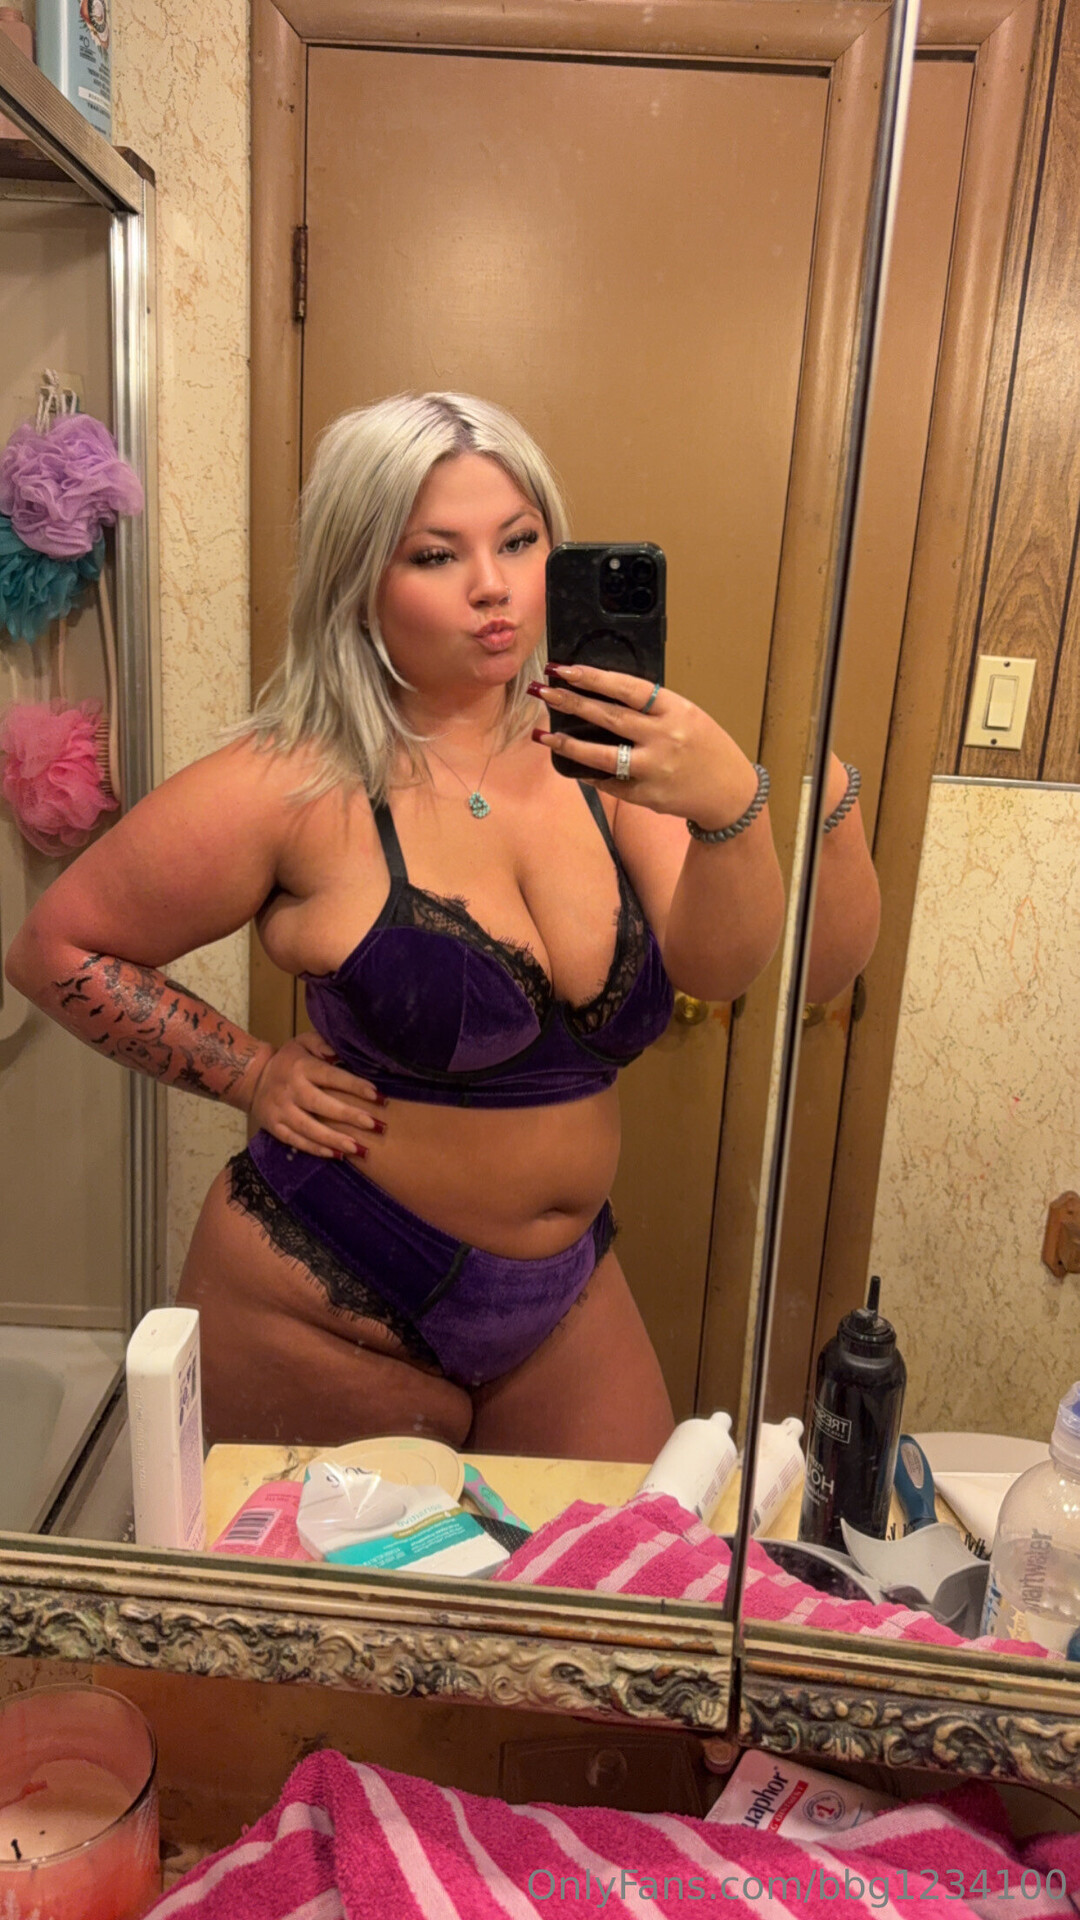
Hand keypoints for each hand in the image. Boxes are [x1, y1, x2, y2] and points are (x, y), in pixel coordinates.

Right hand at [246, 1032, 386, 1159]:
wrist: (251, 1077)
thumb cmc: (289, 1060)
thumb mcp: (303, 1042)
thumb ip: (322, 1044)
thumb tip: (339, 1054)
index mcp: (301, 1067)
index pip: (330, 1076)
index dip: (353, 1085)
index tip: (376, 1095)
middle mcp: (291, 1089)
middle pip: (320, 1104)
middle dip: (348, 1115)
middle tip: (374, 1125)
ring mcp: (281, 1110)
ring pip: (308, 1127)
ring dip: (333, 1139)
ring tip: (358, 1148)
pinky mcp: (274, 1127)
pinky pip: (295, 1141)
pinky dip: (315, 1149)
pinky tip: (336, 1155)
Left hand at [531, 664, 759, 826]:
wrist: (729, 792)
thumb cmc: (705, 747)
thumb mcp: (686, 716)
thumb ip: (651, 708)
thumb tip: (603, 695)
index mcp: (675, 710)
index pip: (627, 688)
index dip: (593, 678)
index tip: (565, 670)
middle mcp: (664, 738)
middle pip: (609, 717)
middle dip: (571, 702)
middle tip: (542, 691)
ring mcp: (655, 769)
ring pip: (603, 755)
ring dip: (569, 743)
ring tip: (543, 734)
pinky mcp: (647, 795)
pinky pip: (610, 783)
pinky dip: (589, 773)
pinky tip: (571, 764)